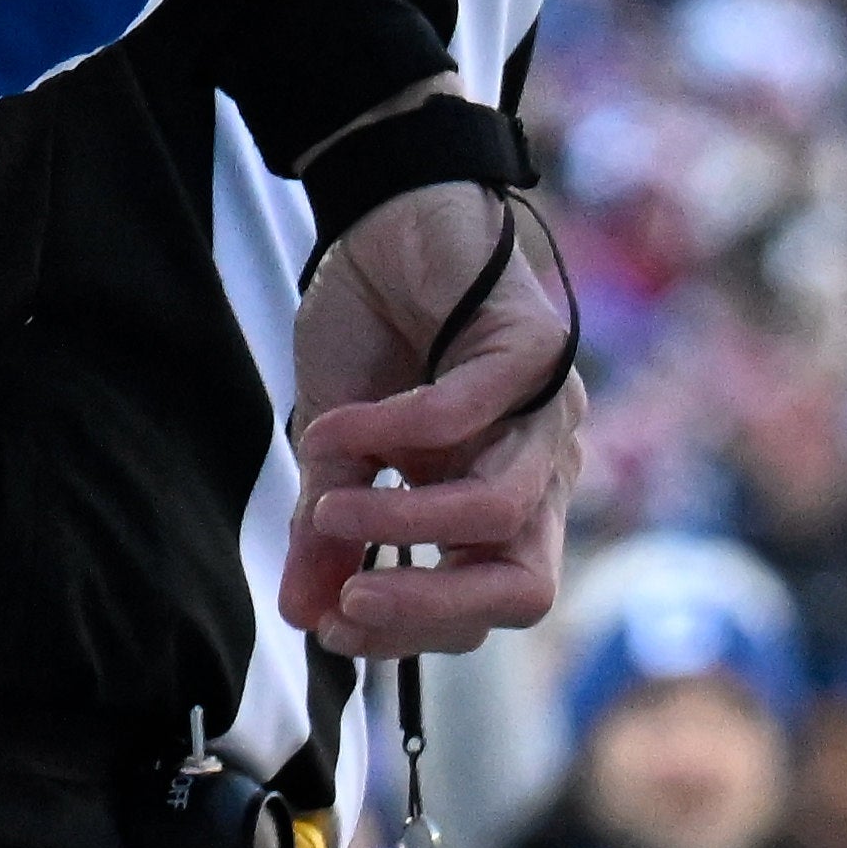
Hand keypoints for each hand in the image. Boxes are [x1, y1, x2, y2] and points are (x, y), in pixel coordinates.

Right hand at [283, 180, 581, 657]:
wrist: (384, 215)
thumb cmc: (371, 328)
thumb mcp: (335, 445)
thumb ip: (331, 527)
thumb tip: (298, 613)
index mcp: (503, 503)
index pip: (483, 607)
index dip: (410, 632)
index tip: (327, 623)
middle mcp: (542, 468)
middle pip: (526, 588)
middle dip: (431, 612)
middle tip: (346, 603)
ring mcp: (548, 410)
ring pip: (501, 511)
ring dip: (400, 522)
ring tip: (329, 505)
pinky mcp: (536, 348)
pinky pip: (468, 415)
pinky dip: (391, 432)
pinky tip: (334, 426)